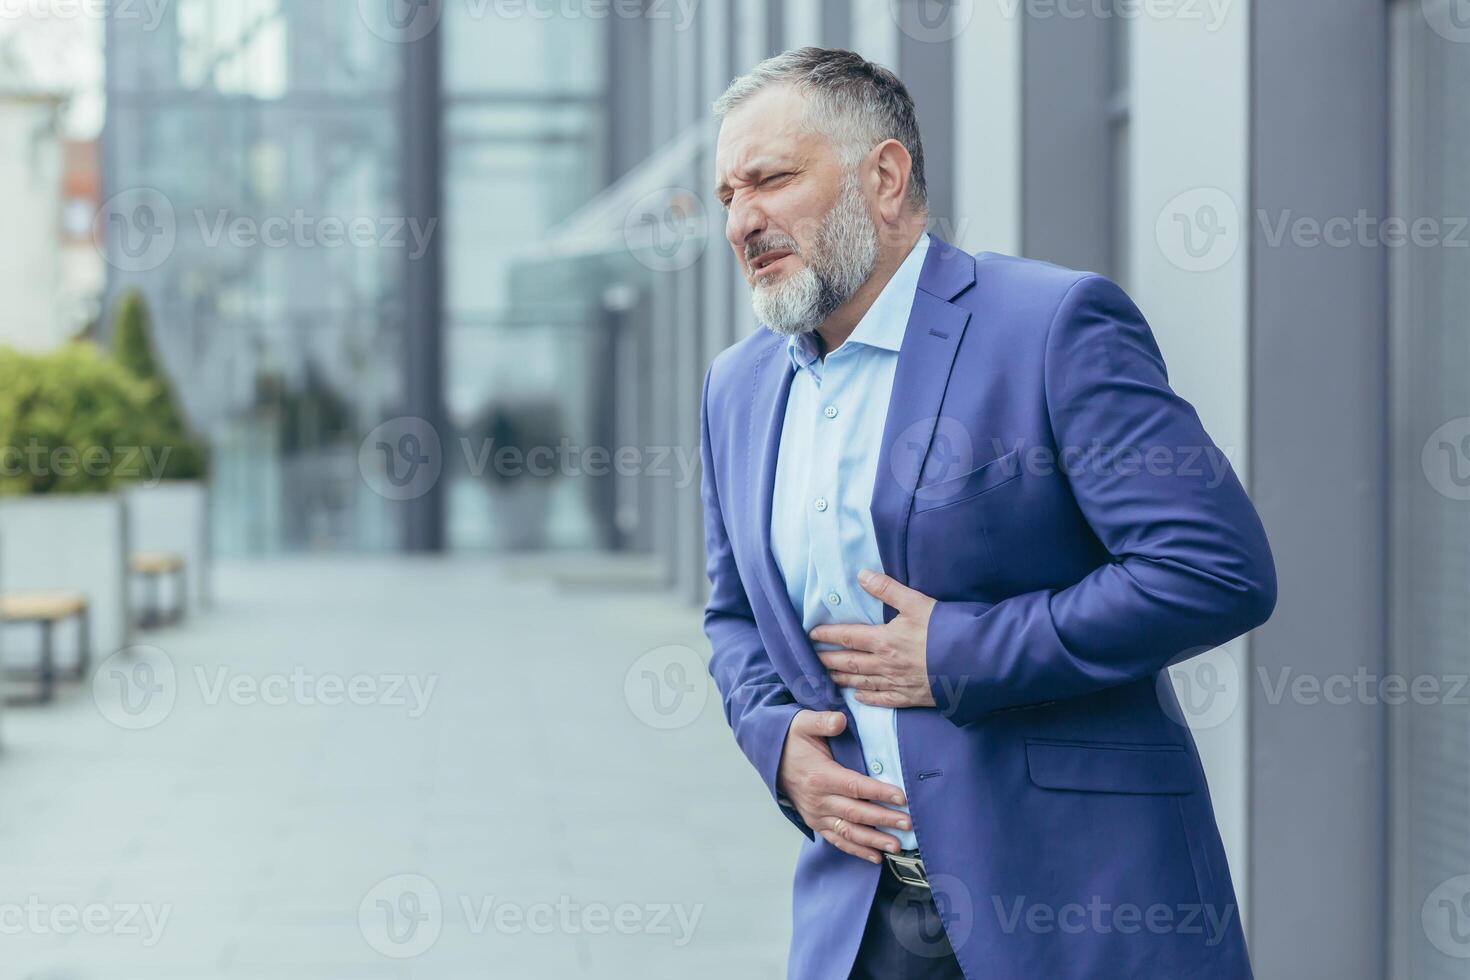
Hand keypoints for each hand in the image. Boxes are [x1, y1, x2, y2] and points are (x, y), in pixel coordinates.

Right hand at [776, 709, 911, 863]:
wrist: (771, 757)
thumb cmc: (792, 740)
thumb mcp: (803, 723)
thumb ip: (823, 721)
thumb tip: (841, 720)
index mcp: (820, 776)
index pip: (855, 786)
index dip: (879, 792)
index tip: (901, 797)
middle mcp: (818, 800)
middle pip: (856, 812)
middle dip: (883, 819)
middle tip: (907, 823)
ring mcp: (816, 814)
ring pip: (848, 831)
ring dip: (873, 841)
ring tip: (896, 846)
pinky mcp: (816, 822)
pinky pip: (837, 840)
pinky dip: (856, 850)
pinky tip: (876, 857)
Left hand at [811, 569, 937, 707]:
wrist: (974, 662)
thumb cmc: (946, 629)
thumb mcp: (917, 602)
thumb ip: (887, 589)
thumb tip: (861, 575)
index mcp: (884, 640)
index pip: (848, 637)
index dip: (828, 635)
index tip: (812, 634)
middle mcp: (886, 664)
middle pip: (849, 662)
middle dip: (828, 660)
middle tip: (811, 659)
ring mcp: (898, 682)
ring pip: (862, 682)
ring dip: (842, 679)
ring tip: (826, 676)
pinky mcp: (912, 696)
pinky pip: (883, 699)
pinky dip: (868, 698)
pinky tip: (858, 697)